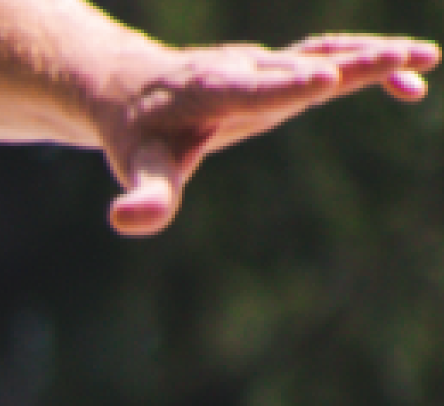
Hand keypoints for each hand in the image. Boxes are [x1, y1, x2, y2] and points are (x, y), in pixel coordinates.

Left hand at [96, 34, 433, 234]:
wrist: (135, 88)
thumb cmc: (137, 133)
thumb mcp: (136, 167)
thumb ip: (144, 196)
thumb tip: (124, 221)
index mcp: (209, 91)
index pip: (252, 89)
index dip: (288, 85)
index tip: (325, 81)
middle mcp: (244, 69)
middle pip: (303, 63)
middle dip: (351, 62)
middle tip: (401, 57)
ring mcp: (267, 65)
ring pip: (325, 51)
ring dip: (374, 55)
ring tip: (427, 59)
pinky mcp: (282, 67)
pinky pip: (331, 58)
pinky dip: (370, 65)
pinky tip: (412, 86)